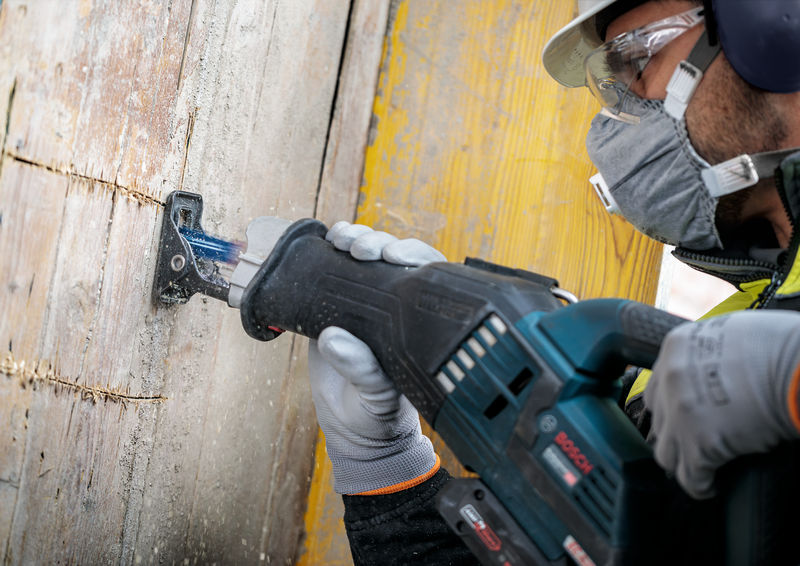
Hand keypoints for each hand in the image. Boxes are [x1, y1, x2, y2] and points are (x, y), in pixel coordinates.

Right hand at [308, 222, 444, 493]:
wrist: (354, 432)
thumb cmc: (377, 416)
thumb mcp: (376, 397)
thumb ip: (362, 371)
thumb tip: (334, 338)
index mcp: (414, 322)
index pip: (423, 274)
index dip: (411, 255)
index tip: (393, 256)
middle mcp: (392, 307)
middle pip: (391, 256)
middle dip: (377, 242)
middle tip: (362, 249)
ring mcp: (362, 305)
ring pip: (363, 258)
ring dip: (355, 239)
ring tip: (341, 239)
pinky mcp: (333, 310)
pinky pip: (331, 274)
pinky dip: (328, 254)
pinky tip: (325, 241)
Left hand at [645, 310, 799, 498]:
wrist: (799, 368)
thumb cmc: (780, 349)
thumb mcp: (731, 334)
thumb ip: (709, 353)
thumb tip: (713, 371)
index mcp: (677, 348)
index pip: (659, 385)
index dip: (672, 406)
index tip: (685, 418)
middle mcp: (670, 378)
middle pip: (659, 418)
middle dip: (675, 432)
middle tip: (695, 441)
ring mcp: (680, 412)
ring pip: (666, 451)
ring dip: (684, 460)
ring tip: (701, 466)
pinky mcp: (698, 444)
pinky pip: (689, 477)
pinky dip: (700, 485)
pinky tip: (712, 484)